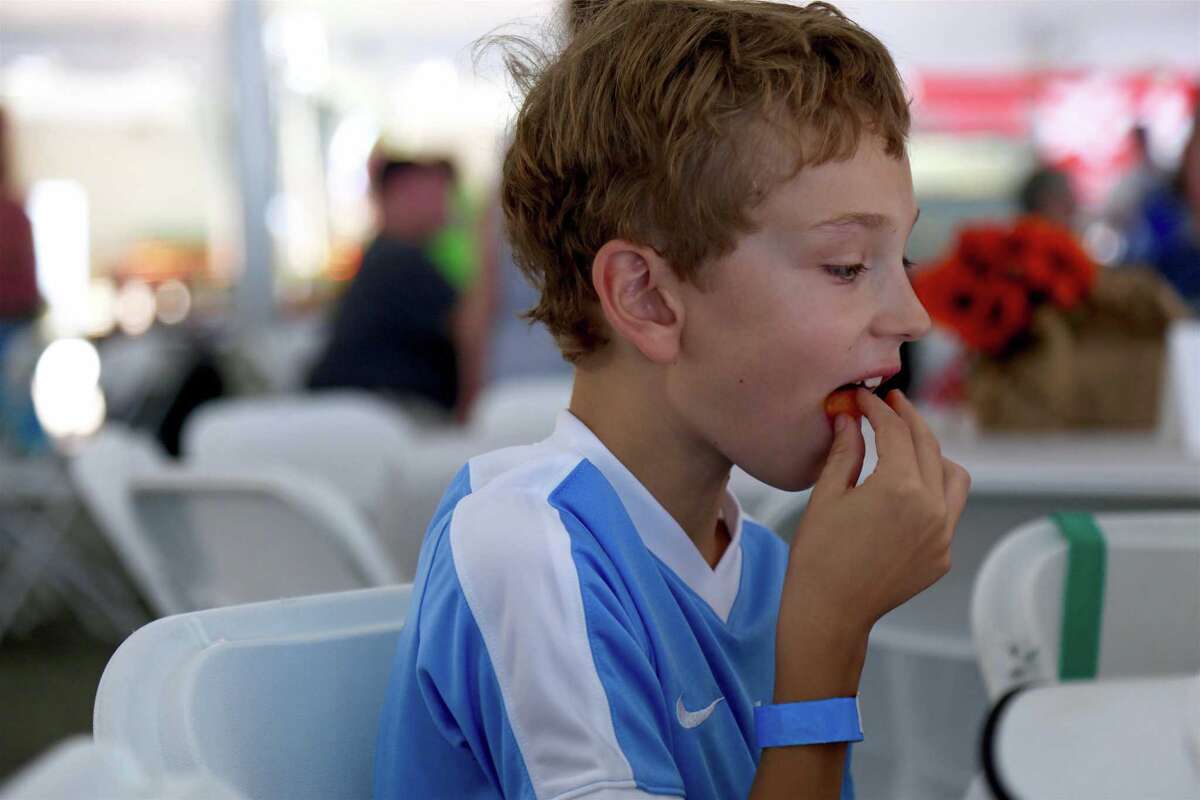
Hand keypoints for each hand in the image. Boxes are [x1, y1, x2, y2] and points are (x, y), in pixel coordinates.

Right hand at [781, 389, 970, 642]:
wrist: (830, 612)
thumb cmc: (818, 556)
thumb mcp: (827, 495)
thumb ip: (845, 450)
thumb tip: (850, 419)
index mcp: (899, 487)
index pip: (895, 431)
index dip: (877, 409)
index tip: (862, 398)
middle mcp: (931, 507)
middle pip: (928, 445)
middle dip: (908, 420)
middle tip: (890, 404)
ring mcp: (942, 534)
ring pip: (954, 476)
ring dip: (933, 454)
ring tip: (908, 447)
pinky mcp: (942, 556)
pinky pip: (949, 512)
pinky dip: (933, 493)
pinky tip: (906, 494)